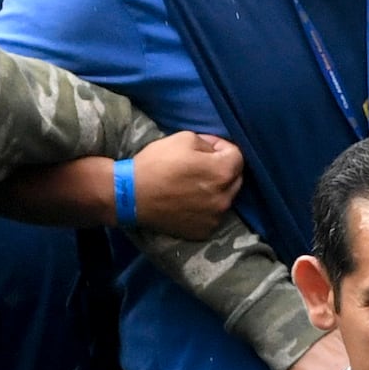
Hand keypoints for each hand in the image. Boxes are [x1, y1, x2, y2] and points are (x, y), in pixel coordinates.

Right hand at [121, 132, 243, 239]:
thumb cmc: (156, 163)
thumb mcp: (184, 138)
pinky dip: (207, 207)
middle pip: (235, 178)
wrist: (131, 196)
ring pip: (226, 198)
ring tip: (194, 184)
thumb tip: (215, 151)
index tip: (206, 147)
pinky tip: (189, 201)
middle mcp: (224, 198)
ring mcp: (215, 217)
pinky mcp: (204, 231)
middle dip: (223, 169)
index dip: (221, 147)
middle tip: (201, 165)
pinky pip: (213, 215)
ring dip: (216, 189)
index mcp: (222, 173)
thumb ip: (208, 143)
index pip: (237, 155)